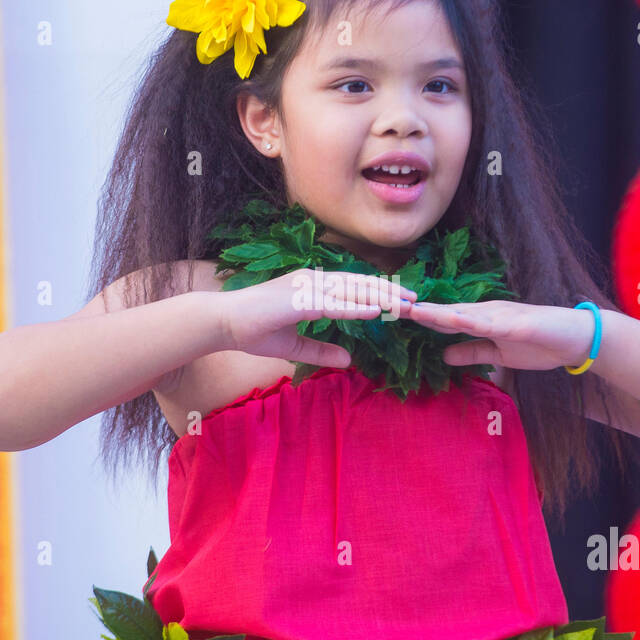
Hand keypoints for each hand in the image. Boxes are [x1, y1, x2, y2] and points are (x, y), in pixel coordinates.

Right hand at [218, 268, 416, 367]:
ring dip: (379, 297)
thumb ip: (322, 348)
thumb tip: (349, 358)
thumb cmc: (254, 331)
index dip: (378, 293)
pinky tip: (375, 311)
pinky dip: (355, 306)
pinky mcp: (297, 299)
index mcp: (312, 288)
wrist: (223, 324)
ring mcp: (305, 287)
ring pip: (350, 291)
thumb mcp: (295, 345)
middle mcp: (312, 282)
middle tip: (415, 301)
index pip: (352, 288)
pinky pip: (332, 303)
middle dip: (388, 292)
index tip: (402, 301)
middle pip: (358, 285)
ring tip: (404, 305)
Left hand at [405, 300, 595, 371]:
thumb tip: (443, 355)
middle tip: (383, 304)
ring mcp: (500, 315)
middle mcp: (485, 312)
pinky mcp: (517, 324)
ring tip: (408, 310)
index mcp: (479, 319)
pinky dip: (469, 322)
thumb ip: (471, 352)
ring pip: (461, 313)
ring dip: (434, 312)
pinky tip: (452, 320)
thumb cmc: (539, 344)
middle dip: (414, 310)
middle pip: (443, 311)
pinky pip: (490, 323)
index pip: (440, 318)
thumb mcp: (497, 355)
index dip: (415, 316)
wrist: (576, 340)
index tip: (387, 314)